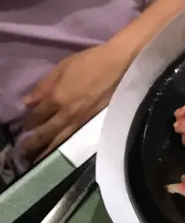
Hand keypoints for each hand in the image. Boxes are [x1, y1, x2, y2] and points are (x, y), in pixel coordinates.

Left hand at [20, 41, 131, 161]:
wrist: (122, 66)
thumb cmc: (91, 62)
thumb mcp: (62, 67)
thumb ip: (44, 86)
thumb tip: (28, 103)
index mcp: (56, 98)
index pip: (36, 116)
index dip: (28, 123)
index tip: (23, 129)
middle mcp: (67, 115)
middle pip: (46, 133)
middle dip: (32, 144)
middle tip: (24, 153)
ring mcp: (83, 122)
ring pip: (61, 141)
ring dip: (48, 151)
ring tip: (38, 160)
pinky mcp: (96, 125)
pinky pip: (78, 140)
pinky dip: (67, 148)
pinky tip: (64, 153)